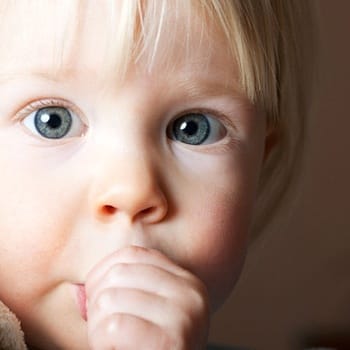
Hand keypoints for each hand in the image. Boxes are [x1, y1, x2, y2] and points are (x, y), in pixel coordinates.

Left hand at [86, 246, 209, 348]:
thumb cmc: (152, 348)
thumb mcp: (149, 313)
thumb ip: (124, 291)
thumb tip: (78, 290)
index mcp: (186, 280)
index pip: (132, 254)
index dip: (102, 271)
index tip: (94, 296)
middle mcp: (190, 291)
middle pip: (118, 274)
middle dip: (97, 301)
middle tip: (102, 326)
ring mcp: (184, 314)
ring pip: (110, 299)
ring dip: (97, 326)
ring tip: (111, 342)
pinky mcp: (171, 340)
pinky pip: (114, 326)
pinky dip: (101, 342)